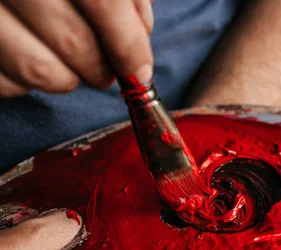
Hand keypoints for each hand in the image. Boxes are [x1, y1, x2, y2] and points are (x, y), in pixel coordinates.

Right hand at [0, 0, 153, 96]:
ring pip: (36, 68)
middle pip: (72, 40)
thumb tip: (140, 33)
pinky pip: (4, 81)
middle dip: (100, 68)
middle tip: (107, 72)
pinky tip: (36, 61)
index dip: (128, 43)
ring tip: (72, 67)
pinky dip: (26, 84)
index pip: (103, 1)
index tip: (139, 69)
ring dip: (66, 79)